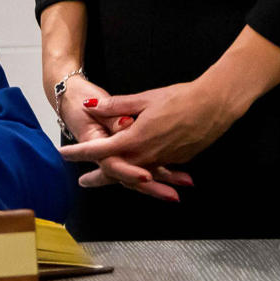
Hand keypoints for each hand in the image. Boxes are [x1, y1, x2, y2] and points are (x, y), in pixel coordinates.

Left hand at [53, 75, 187, 201]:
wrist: (215, 106)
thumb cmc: (180, 98)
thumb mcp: (144, 99)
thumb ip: (116, 106)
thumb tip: (91, 106)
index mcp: (136, 139)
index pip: (101, 150)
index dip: (80, 152)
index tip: (64, 154)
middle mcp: (148, 155)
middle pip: (117, 171)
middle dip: (99, 177)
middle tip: (83, 182)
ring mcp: (164, 160)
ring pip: (136, 175)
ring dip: (120, 179)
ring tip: (107, 182)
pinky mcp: (178, 159)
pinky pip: (155, 171)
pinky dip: (143, 174)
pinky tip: (140, 173)